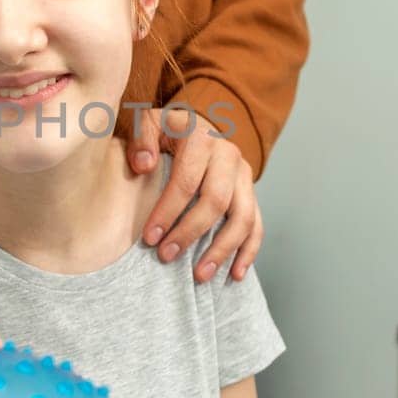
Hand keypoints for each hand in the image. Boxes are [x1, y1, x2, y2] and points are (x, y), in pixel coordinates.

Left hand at [128, 106, 262, 283]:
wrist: (195, 125)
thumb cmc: (163, 130)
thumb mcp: (145, 122)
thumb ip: (140, 137)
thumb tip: (143, 164)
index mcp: (201, 139)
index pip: (187, 181)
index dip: (169, 212)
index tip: (150, 238)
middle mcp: (228, 156)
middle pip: (216, 201)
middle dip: (191, 232)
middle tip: (167, 256)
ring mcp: (243, 176)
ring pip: (243, 217)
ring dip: (223, 249)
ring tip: (200, 275)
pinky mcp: (250, 193)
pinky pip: (256, 225)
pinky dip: (248, 251)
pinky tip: (235, 274)